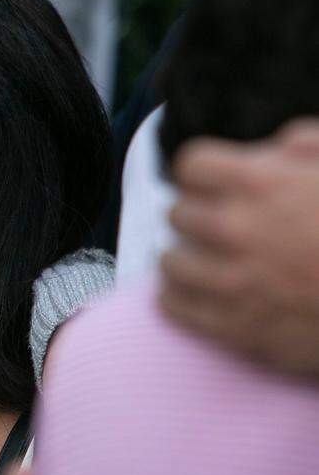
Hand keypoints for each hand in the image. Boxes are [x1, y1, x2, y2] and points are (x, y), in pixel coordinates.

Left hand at [160, 119, 318, 378]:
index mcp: (263, 183)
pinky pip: (173, 306)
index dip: (205, 174)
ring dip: (187, 257)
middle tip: (221, 226)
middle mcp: (238, 229)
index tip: (214, 185)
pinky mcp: (236, 329)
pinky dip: (178, 297)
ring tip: (208, 260)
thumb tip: (276, 147)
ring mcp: (233, 281)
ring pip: (169, 261)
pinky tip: (198, 292)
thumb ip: (309, 145)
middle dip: (200, 214)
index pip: (191, 165)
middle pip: (177, 212)